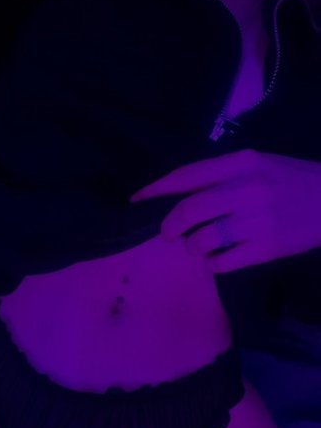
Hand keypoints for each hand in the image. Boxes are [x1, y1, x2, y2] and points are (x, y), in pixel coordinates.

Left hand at [130, 149, 320, 272]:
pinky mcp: (266, 248)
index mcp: (240, 163)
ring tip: (199, 246)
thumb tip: (178, 196)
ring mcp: (256, 220)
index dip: (156, 190)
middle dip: (169, 226)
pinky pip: (222, 263)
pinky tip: (218, 259)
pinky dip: (212, 264)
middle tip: (168, 235)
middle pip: (188, 210)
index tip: (136, 201)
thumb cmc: (291, 181)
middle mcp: (245, 189)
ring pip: (202, 239)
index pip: (187, 176)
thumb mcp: (258, 164)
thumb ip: (222, 176)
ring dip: (192, 247)